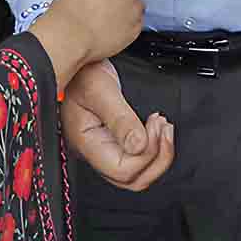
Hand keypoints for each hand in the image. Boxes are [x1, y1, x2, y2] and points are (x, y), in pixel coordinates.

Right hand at [29, 0, 143, 87]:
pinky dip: (124, 23)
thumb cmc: (68, 12)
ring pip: (131, 2)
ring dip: (120, 7)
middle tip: (97, 2)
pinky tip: (108, 26)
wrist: (69, 37)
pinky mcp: (137, 25)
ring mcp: (134, 5)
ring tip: (102, 16)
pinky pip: (134, 21)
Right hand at [61, 60, 173, 190]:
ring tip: (163, 126)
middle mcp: (95, 152)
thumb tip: (139, 145)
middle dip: (157, 157)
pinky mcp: (113, 141)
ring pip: (137, 173)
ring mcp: (104, 149)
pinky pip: (136, 158)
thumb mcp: (100, 89)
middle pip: (132, 179)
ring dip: (158, 153)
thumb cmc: (80, 72)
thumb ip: (119, 118)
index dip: (146, 154)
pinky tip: (156, 128)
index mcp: (86, 143)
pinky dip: (153, 148)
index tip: (155, 125)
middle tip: (164, 128)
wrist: (77, 62)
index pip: (122, 170)